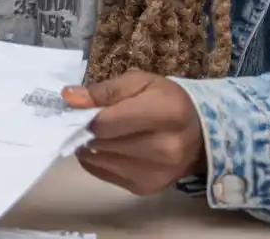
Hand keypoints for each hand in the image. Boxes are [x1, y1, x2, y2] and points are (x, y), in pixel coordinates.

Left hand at [63, 71, 206, 195]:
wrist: (199, 134)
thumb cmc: (166, 101)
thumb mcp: (140, 82)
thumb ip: (104, 90)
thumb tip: (70, 97)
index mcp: (165, 113)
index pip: (106, 122)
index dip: (86, 115)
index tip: (80, 108)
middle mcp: (164, 148)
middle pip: (102, 142)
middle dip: (88, 131)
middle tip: (88, 121)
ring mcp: (155, 172)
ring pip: (100, 160)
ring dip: (91, 146)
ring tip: (99, 134)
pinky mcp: (147, 188)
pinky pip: (105, 175)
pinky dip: (98, 161)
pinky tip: (106, 148)